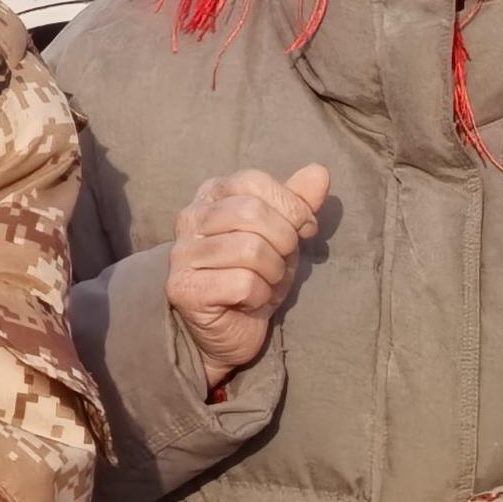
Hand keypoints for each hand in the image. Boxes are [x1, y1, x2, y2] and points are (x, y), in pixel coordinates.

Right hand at [163, 166, 332, 391]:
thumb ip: (298, 202)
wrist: (233, 329)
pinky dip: (259, 296)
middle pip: (252, 213)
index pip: (255, 182)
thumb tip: (320, 171)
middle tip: (281, 262)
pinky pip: (243, 284)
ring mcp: (182, 253)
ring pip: (250, 250)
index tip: (304, 230)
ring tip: (264, 282)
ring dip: (273, 273)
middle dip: (284, 242)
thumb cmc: (257, 274)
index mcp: (212, 193)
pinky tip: (248, 301)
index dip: (291, 207)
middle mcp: (190, 217)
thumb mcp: (285, 234)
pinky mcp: (182, 288)